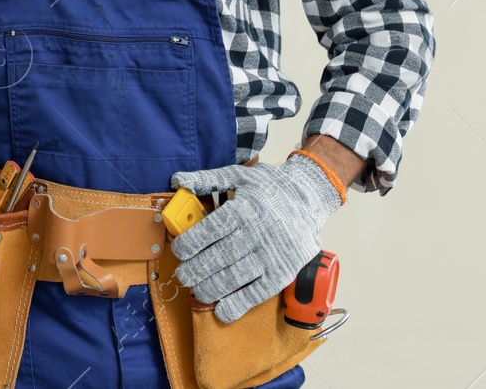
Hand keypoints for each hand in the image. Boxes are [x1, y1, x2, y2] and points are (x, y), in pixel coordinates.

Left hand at [168, 156, 341, 322]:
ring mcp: (270, 255)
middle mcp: (256, 234)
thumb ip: (205, 179)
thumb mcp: (238, 175)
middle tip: (183, 276)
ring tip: (197, 291)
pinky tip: (223, 310)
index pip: (211, 230)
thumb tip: (176, 181)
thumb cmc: (270, 187)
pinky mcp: (283, 272)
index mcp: (243, 209)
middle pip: (220, 256)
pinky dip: (240, 304)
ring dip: (212, 288)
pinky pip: (259, 292)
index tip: (179, 251)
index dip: (190, 244)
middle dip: (196, 270)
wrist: (308, 199)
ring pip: (236, 276)